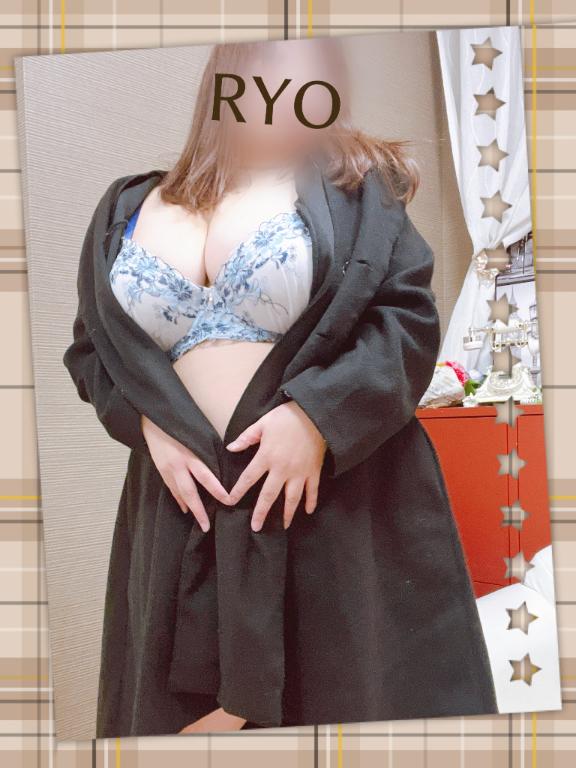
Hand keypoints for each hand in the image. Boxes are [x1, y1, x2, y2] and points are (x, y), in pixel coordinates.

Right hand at [141, 415, 229, 531]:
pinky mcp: (160, 470)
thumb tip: (222, 465)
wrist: (152, 420)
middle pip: (189, 492)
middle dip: (199, 511)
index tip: (228, 500)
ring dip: (189, 507)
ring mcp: (166, 469)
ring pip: (179, 493)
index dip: (217, 490)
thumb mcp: (197, 435)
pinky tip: (185, 507)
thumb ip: (207, 451)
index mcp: (189, 454)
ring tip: (199, 520)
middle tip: (206, 526)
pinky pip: (171, 488)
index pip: (206, 476)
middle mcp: (177, 465)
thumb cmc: (181, 423)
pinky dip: (179, 499)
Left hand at [226, 401, 326, 531]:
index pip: (248, 478)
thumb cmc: (287, 417)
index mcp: (266, 456)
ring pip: (292, 498)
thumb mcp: (263, 423)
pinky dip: (311, 501)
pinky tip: (308, 511)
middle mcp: (282, 469)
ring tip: (284, 526)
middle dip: (261, 513)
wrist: (315, 414)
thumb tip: (230, 448)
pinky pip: (313, 490)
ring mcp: (300, 472)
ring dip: (287, 514)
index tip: (230, 501)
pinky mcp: (314, 471)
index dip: (238, 491)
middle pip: (269, 495)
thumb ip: (247, 437)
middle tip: (255, 527)